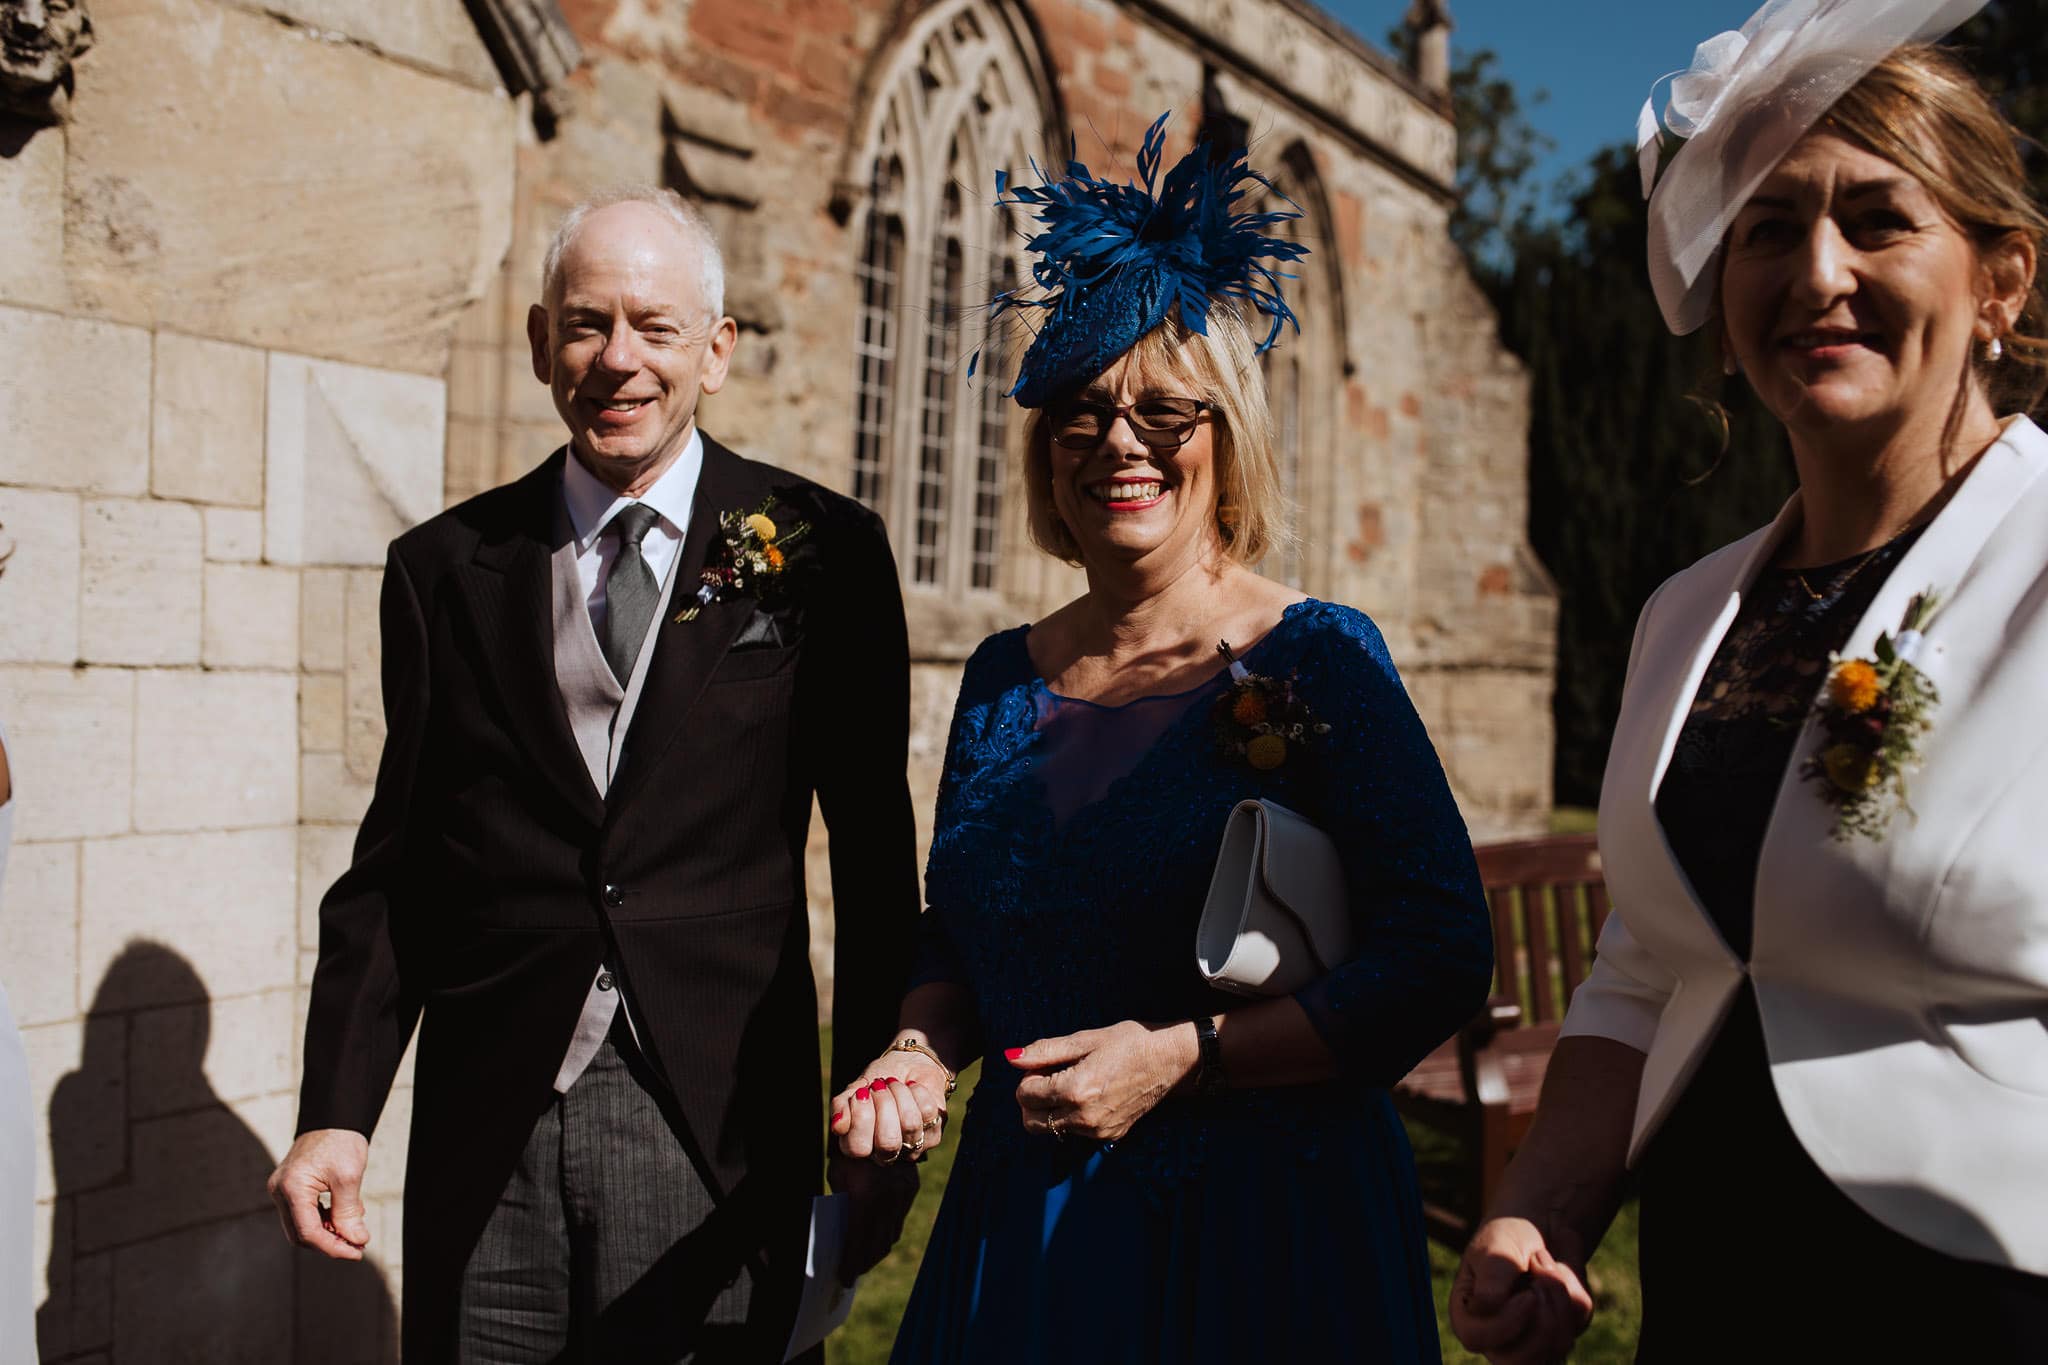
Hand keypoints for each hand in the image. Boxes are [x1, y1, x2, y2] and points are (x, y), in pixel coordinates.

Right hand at [267, 1128, 372, 1259]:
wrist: (333, 1117)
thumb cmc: (341, 1142)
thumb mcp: (349, 1178)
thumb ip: (349, 1212)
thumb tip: (356, 1241)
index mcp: (291, 1188)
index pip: (308, 1232)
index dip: (333, 1247)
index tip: (357, 1252)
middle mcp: (279, 1191)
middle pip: (301, 1234)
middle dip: (330, 1242)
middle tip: (357, 1244)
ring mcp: (281, 1190)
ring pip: (302, 1225)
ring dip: (328, 1231)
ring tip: (354, 1225)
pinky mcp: (289, 1188)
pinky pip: (304, 1213)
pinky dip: (324, 1218)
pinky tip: (345, 1213)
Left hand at [827, 1150, 917, 1283]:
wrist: (881, 1118)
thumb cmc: (849, 1149)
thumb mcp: (837, 1175)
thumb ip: (841, 1203)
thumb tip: (838, 1232)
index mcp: (864, 1197)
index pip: (856, 1242)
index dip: (849, 1264)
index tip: (843, 1278)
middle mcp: (886, 1199)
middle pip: (876, 1245)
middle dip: (863, 1263)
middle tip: (851, 1273)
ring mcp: (902, 1194)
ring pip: (891, 1235)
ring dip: (876, 1251)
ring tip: (862, 1260)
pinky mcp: (911, 1189)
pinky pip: (899, 1220)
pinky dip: (887, 1234)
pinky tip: (877, 1238)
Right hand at [831, 1048, 949, 1164]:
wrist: (908, 1065)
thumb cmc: (877, 1080)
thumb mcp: (855, 1089)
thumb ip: (841, 1107)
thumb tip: (838, 1126)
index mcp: (860, 1145)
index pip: (857, 1148)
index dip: (860, 1118)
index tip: (862, 1092)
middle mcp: (886, 1153)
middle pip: (887, 1142)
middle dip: (884, 1105)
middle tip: (880, 1085)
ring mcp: (912, 1147)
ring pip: (909, 1125)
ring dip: (900, 1094)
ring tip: (894, 1083)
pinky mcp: (933, 1135)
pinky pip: (927, 1112)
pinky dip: (917, 1091)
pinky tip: (911, 1087)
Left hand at [1009, 1020, 1197, 1143]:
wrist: (1170, 1061)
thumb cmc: (1129, 1042)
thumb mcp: (1085, 1039)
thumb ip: (1045, 1051)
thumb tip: (1012, 1058)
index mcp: (1076, 1090)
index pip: (1025, 1095)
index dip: (1028, 1077)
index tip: (1046, 1064)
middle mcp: (1084, 1117)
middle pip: (1030, 1122)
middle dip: (1032, 1099)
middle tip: (1051, 1077)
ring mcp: (1098, 1131)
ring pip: (1050, 1130)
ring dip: (1050, 1109)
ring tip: (1072, 1083)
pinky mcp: (1109, 1136)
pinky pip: (1073, 1132)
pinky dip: (1070, 1116)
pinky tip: (1089, 1094)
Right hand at [1449, 1216, 1594, 1364]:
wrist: (1540, 1224)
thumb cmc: (1506, 1238)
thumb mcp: (1493, 1247)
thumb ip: (1490, 1275)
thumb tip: (1491, 1305)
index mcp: (1468, 1319)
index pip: (1477, 1339)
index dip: (1508, 1320)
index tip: (1527, 1292)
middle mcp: (1497, 1340)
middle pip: (1524, 1358)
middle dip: (1543, 1310)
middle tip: (1539, 1272)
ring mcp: (1532, 1342)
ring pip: (1556, 1346)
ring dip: (1560, 1296)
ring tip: (1548, 1266)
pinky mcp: (1561, 1333)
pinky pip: (1578, 1322)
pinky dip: (1575, 1289)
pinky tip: (1561, 1273)